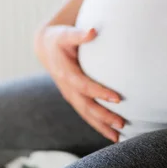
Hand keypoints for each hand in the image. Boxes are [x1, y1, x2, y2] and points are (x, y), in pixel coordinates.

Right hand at [34, 25, 124, 141]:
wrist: (45, 48)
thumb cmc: (59, 39)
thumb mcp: (66, 34)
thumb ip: (78, 34)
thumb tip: (92, 30)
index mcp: (65, 72)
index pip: (84, 85)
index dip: (99, 92)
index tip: (117, 98)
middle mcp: (67, 87)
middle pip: (86, 105)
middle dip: (103, 116)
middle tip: (122, 123)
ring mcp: (70, 95)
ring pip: (86, 114)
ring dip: (101, 126)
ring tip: (118, 137)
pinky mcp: (74, 98)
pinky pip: (86, 114)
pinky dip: (98, 125)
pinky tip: (112, 134)